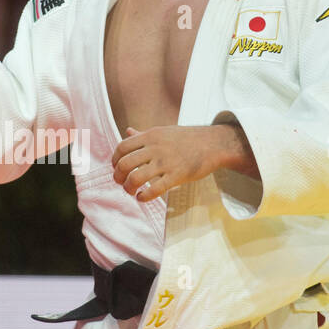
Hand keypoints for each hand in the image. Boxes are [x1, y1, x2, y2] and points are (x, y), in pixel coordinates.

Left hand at [111, 125, 226, 201]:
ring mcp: (166, 162)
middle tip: (121, 183)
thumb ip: (143, 135)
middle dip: (118, 177)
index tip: (117, 168)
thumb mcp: (163, 132)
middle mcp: (155, 148)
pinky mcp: (177, 176)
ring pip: (136, 178)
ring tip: (131, 191)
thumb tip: (128, 131)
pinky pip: (154, 190)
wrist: (214, 144)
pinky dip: (144, 197)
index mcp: (150, 136)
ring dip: (128, 188)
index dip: (114, 160)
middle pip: (124, 164)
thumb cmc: (187, 138)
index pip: (122, 147)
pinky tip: (142, 197)